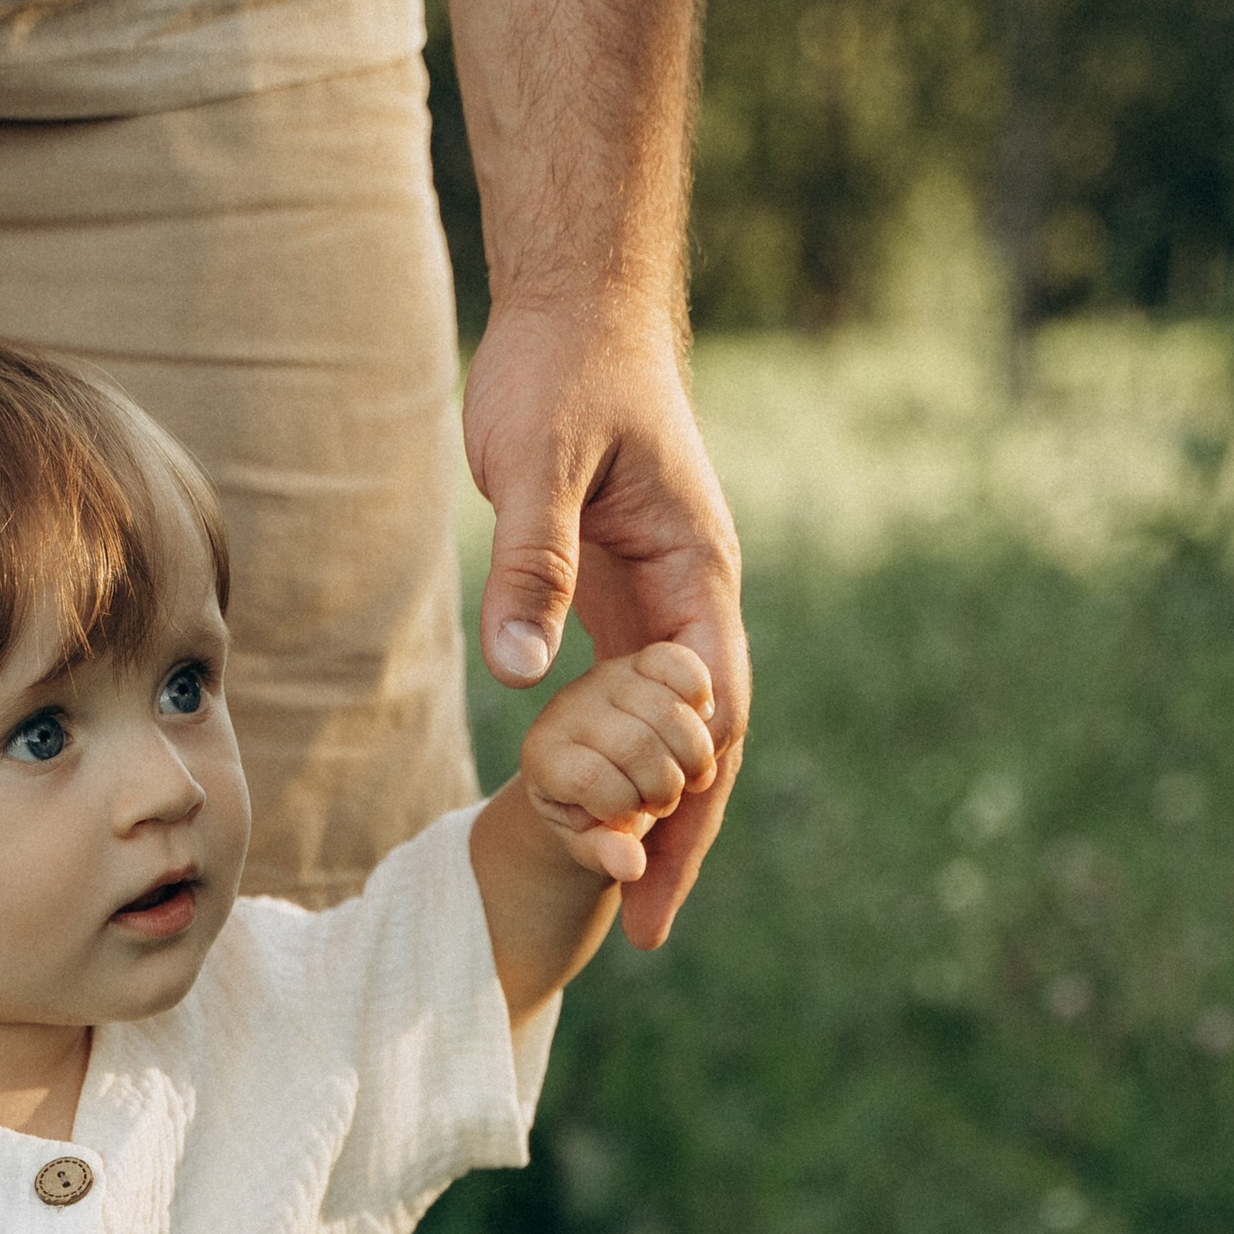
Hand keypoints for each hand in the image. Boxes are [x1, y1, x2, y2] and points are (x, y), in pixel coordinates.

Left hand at [462, 298, 748, 948]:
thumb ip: (531, 563)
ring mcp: (660, 595)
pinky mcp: (619, 588)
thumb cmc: (562, 368)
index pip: (712, 716)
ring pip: (668, 725)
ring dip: (653, 805)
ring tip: (623, 892)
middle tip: (643, 930)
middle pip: (704, 742)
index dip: (690, 807)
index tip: (654, 885)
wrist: (577, 303)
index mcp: (696, 573)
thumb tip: (521, 677)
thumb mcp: (538, 460)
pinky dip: (616, 754)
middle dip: (681, 836)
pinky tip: (591, 805)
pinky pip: (628, 692)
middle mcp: (692, 596)